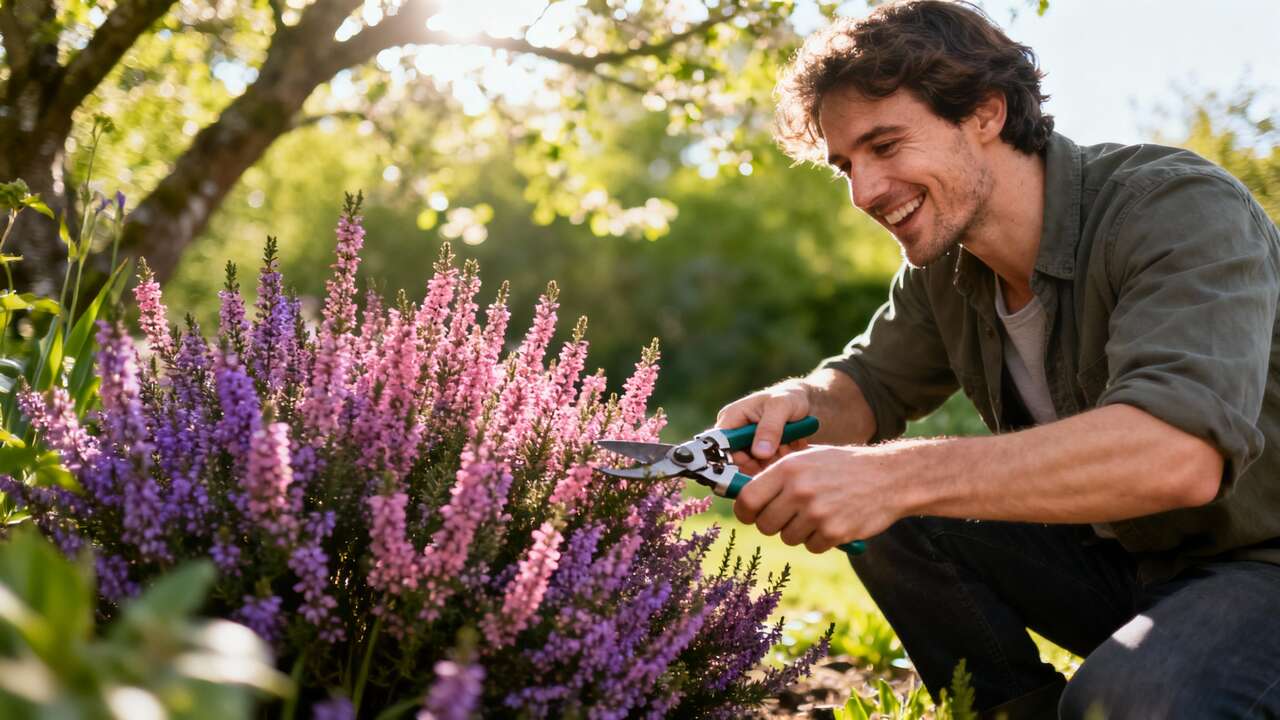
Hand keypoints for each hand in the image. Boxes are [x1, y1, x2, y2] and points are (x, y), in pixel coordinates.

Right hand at [715, 379, 814, 474]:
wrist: (807, 401)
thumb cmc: (790, 397)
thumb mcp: (781, 406)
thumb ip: (770, 428)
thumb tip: (759, 454)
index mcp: (730, 418)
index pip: (720, 446)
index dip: (733, 460)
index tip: (757, 463)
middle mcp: (734, 434)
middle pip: (736, 462)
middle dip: (759, 462)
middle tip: (781, 451)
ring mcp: (747, 445)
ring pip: (752, 468)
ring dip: (771, 462)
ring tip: (788, 446)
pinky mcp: (760, 454)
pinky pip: (764, 468)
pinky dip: (777, 464)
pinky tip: (790, 450)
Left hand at [732, 444, 905, 553]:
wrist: (888, 477)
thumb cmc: (844, 467)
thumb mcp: (809, 458)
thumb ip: (779, 474)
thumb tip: (746, 493)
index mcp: (789, 468)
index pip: (748, 499)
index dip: (745, 511)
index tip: (750, 514)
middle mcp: (799, 490)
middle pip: (765, 524)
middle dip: (773, 524)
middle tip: (788, 517)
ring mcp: (817, 513)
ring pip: (787, 537)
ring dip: (798, 532)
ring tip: (817, 515)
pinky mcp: (834, 532)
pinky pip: (811, 546)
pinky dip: (819, 540)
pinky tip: (832, 522)